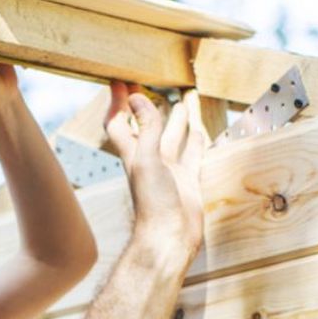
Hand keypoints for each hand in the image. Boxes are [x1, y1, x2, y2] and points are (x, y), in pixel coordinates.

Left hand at [104, 81, 206, 251]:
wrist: (170, 237)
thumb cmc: (153, 204)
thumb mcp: (146, 160)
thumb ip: (145, 129)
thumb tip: (137, 98)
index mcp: (133, 154)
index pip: (119, 122)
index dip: (117, 102)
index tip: (120, 81)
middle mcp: (149, 159)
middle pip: (147, 125)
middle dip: (148, 105)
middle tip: (151, 84)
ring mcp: (169, 169)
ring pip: (173, 137)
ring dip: (177, 120)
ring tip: (184, 100)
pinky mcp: (188, 179)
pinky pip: (192, 154)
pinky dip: (196, 141)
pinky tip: (200, 131)